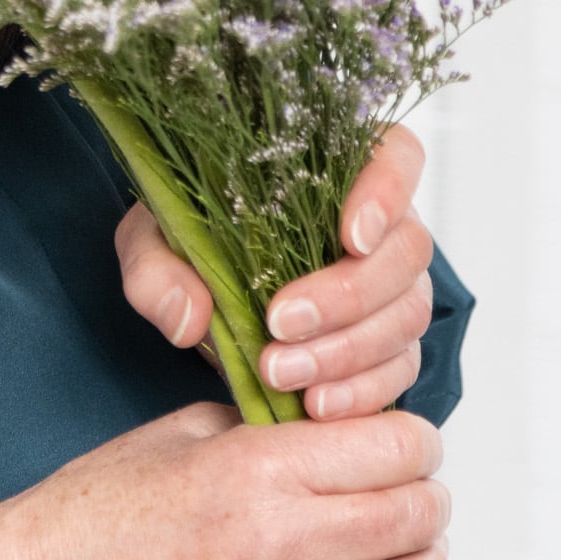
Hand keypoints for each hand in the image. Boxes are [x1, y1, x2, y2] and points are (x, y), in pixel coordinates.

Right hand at [0, 401, 446, 559]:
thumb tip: (327, 425)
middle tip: (401, 485)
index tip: (399, 437)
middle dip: (421, 494)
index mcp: (258, 466)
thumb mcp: (187, 433)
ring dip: (408, 548)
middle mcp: (280, 535)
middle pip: (417, 514)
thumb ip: (266, 425)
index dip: (412, 438)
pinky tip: (351, 557)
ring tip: (380, 532)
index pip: (396, 446)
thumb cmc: (105, 508)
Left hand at [115, 124, 436, 420]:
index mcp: (339, 170)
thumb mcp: (153, 239)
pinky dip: (361, 392)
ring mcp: (393, 288)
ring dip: (347, 352)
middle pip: (407, 251)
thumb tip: (188, 316)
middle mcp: (381, 225)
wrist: (201, 296)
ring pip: (406, 316)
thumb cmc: (190, 243)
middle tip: (281, 324)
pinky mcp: (389, 345)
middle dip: (347, 295)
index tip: (351, 235)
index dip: (387, 192)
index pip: (397, 157)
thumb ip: (157, 267)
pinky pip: (398, 369)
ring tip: (281, 373)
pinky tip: (316, 404)